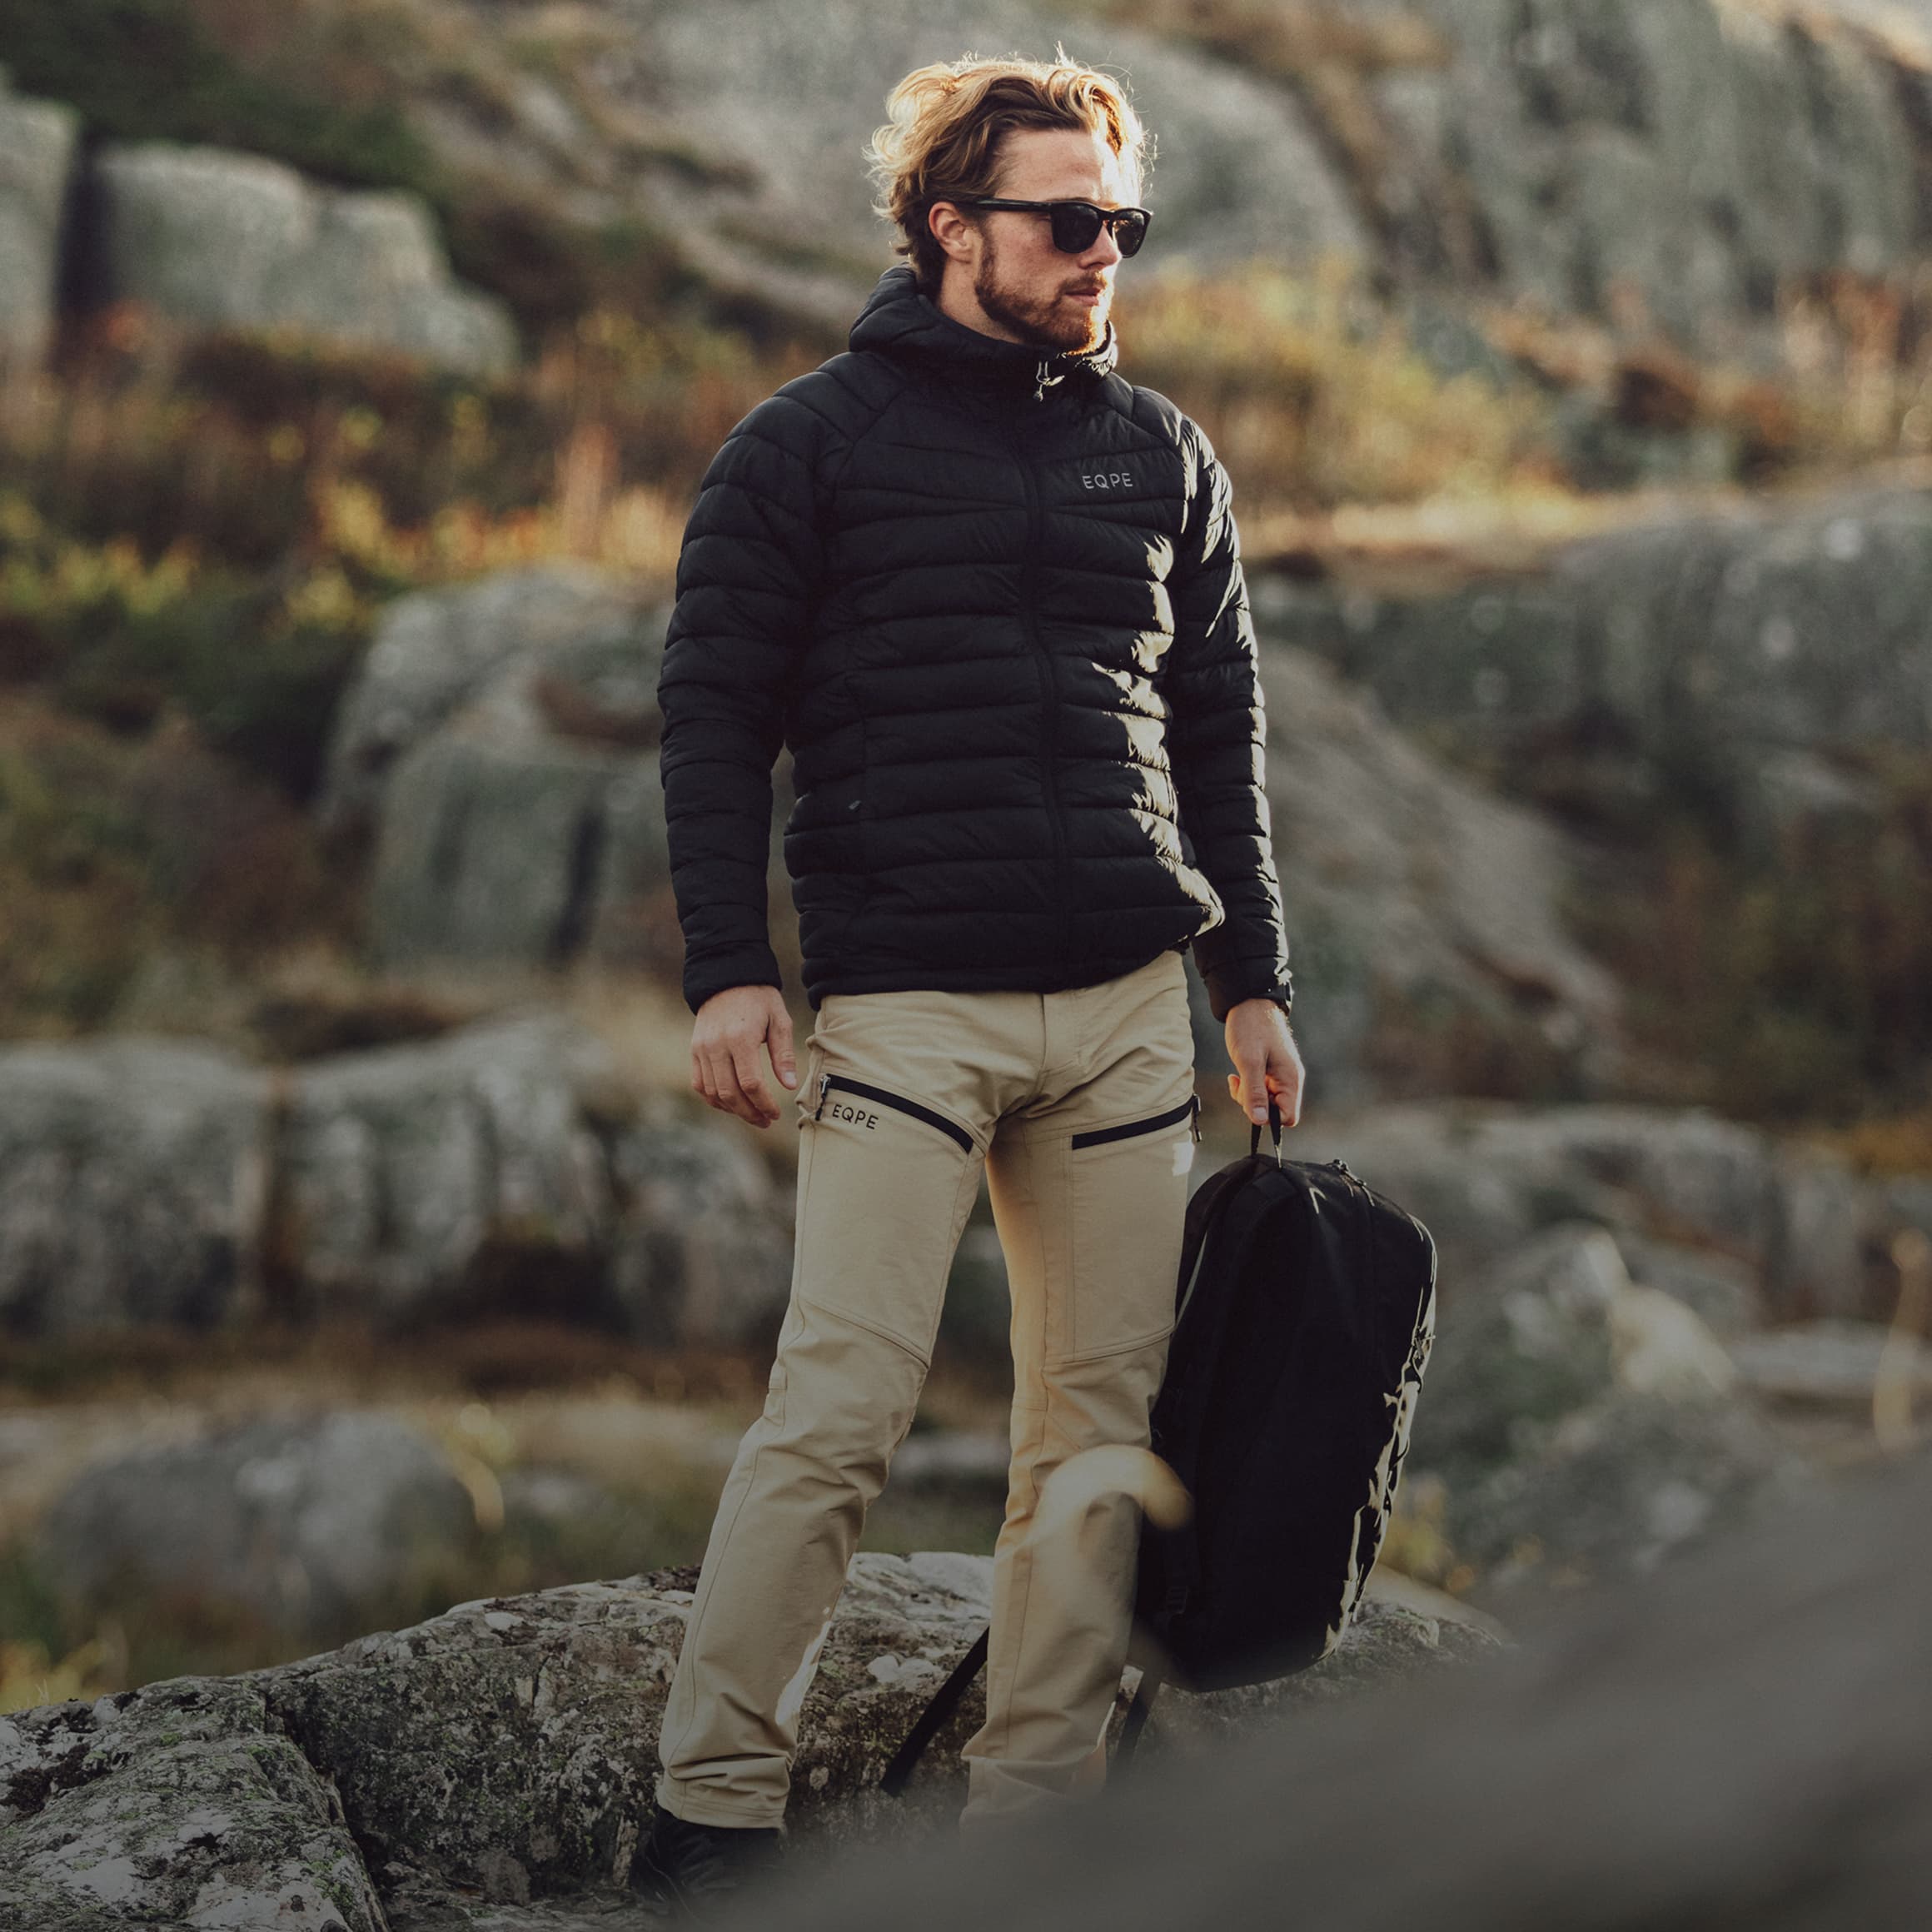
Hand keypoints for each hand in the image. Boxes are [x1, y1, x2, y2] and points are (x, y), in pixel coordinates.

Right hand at [691, 985, 796, 1128]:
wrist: (726, 976)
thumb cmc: (758, 998)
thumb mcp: (779, 1020)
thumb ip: (783, 1054)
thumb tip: (788, 1086)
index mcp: (740, 1038)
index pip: (751, 1083)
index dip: (764, 1104)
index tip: (776, 1114)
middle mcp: (716, 1046)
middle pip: (730, 1093)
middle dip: (750, 1113)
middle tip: (766, 1121)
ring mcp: (701, 1049)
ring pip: (713, 1093)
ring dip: (733, 1110)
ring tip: (752, 1115)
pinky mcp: (694, 1050)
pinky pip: (700, 1084)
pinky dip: (714, 1099)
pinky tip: (731, 1104)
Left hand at [1224, 999, 1304, 1129]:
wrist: (1248, 1003)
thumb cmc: (1251, 1027)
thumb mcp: (1249, 1061)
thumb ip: (1254, 1091)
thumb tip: (1259, 1120)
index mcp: (1290, 1079)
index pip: (1288, 1116)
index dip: (1269, 1116)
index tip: (1251, 1101)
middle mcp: (1288, 1080)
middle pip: (1274, 1111)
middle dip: (1254, 1104)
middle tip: (1241, 1085)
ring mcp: (1279, 1076)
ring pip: (1264, 1102)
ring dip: (1247, 1095)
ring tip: (1237, 1078)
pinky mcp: (1269, 1072)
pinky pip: (1259, 1091)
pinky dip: (1246, 1088)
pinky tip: (1236, 1076)